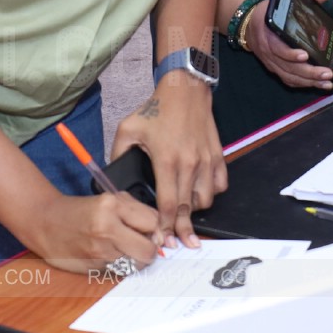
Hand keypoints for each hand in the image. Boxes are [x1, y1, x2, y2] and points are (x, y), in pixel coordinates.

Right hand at [24, 190, 163, 276]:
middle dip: (150, 248)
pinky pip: (120, 271)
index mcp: (111, 205)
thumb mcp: (110, 199)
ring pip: (136, 264)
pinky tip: (112, 255)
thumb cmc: (81, 210)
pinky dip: (121, 265)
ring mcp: (99, 250)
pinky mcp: (93, 267)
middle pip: (148, 249)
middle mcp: (105, 228)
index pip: (152, 222)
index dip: (155, 228)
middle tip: (143, 243)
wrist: (46, 223)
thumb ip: (136, 210)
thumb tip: (160, 231)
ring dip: (136, 258)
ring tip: (126, 248)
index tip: (151, 230)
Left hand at [111, 74, 227, 247]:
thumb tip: (112, 178)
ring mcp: (206, 160)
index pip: (168, 205)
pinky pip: (219, 185)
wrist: (185, 88)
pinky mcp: (217, 155)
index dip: (165, 226)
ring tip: (186, 213)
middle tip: (177, 243)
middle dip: (182, 229)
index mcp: (166, 160)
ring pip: (205, 199)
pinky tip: (200, 192)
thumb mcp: (127, 128)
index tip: (161, 240)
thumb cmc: (156, 109)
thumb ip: (117, 154)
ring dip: (195, 210)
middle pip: (188, 208)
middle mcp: (189, 163)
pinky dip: (211, 193)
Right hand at [245, 0, 332, 90]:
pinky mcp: (274, 69)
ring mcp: (271, 63)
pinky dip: (302, 84)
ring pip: (289, 77)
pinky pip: (288, 80)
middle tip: (327, 73)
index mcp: (269, 34)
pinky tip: (317, 85)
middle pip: (288, 67)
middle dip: (309, 72)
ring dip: (309, 82)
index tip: (305, 55)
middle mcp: (269, 52)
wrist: (248, 25)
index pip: (278, 47)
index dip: (290, 53)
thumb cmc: (268, 13)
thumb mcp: (281, 1)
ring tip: (327, 83)